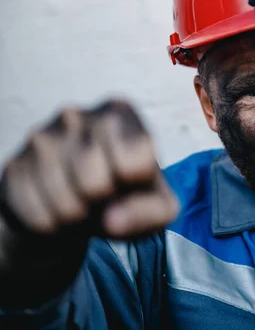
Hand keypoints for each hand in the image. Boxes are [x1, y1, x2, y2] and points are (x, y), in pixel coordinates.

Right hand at [0, 100, 178, 271]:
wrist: (73, 204)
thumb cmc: (124, 195)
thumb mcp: (157, 203)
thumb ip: (154, 211)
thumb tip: (113, 219)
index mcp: (120, 112)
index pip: (136, 161)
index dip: (135, 185)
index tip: (131, 179)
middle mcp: (77, 115)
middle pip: (95, 184)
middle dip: (103, 204)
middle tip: (102, 196)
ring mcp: (40, 138)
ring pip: (66, 204)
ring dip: (78, 218)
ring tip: (82, 202)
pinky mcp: (14, 166)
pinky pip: (39, 217)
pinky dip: (54, 226)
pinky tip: (57, 206)